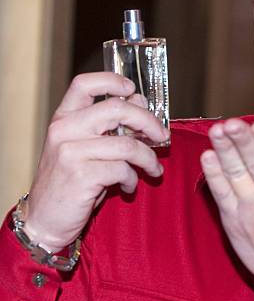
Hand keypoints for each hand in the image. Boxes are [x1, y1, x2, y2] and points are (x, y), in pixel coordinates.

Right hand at [23, 72, 168, 251]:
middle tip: (162, 136)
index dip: (112, 81)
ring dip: (148, 158)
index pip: (84, 84)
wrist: (45, 220)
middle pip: (117, 109)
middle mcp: (64, 130)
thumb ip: (108, 125)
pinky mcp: (82, 176)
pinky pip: (123, 169)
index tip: (133, 90)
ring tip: (152, 169)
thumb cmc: (70, 182)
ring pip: (127, 144)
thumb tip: (139, 100)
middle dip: (148, 121)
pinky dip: (132, 179)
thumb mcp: (84, 148)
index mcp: (64, 118)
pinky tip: (128, 186)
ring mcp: (71, 153)